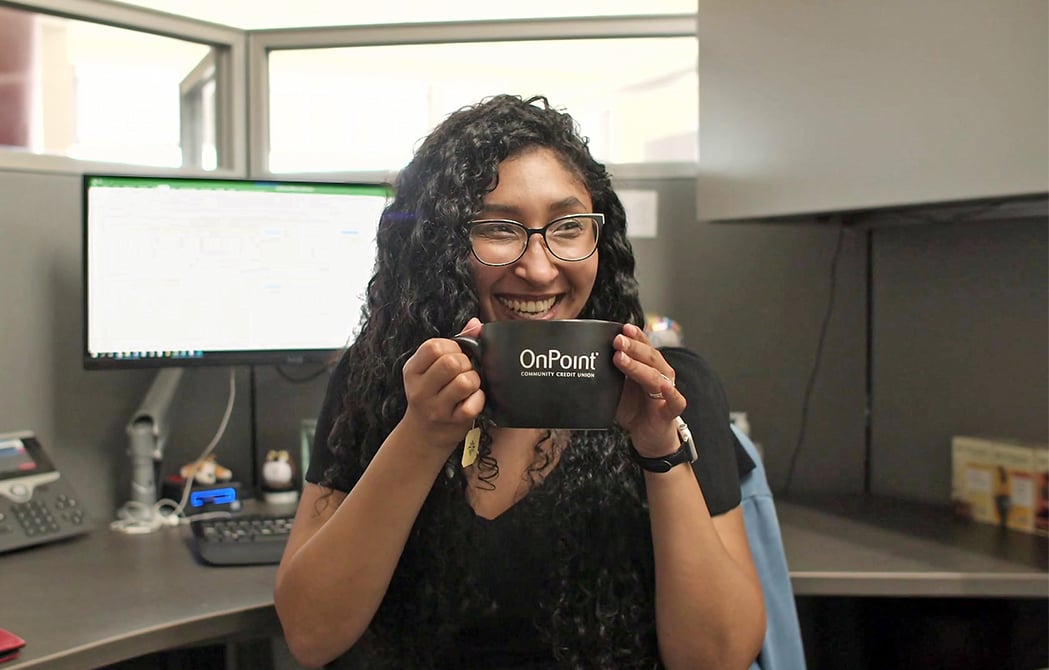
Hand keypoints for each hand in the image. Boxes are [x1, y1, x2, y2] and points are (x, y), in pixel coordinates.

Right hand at [400, 318, 484, 452]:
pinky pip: (472, 404)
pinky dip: (479, 399)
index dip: (452, 347)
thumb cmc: (433, 394)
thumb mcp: (432, 369)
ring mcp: (434, 407)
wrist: (424, 434)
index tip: (455, 355)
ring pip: (464, 382)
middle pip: (451, 362)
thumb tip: (476, 323)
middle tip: (465, 371)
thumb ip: (454, 344)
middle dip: (466, 363)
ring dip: (474, 381)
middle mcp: (419, 389)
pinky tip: (473, 400)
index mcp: (412, 370)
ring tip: (470, 385)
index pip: (434, 347)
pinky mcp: (451, 422)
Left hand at [613, 323, 685, 457]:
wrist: (648, 437)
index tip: (622, 327)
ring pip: (656, 376)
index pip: (644, 346)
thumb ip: (608, 375)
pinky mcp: (670, 412)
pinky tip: (664, 386)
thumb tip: (584, 362)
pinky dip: (671, 393)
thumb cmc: (634, 409)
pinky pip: (675, 401)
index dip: (635, 336)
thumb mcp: (617, 389)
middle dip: (633, 347)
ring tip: (621, 358)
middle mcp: (661, 375)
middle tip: (617, 341)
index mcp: (649, 366)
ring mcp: (667, 392)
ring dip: (639, 366)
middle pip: (650, 357)